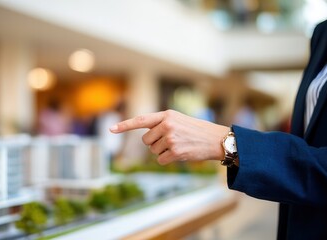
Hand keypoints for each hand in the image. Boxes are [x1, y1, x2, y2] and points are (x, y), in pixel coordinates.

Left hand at [110, 110, 229, 164]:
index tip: (111, 129)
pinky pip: (160, 160)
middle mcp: (167, 125)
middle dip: (154, 143)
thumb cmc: (196, 130)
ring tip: (178, 145)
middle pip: (145, 140)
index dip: (124, 125)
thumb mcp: (178, 119)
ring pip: (153, 151)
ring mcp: (171, 139)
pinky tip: (178, 154)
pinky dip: (166, 160)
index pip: (141, 120)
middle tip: (170, 141)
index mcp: (166, 115)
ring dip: (162, 152)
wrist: (215, 139)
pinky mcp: (175, 152)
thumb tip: (145, 138)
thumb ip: (161, 123)